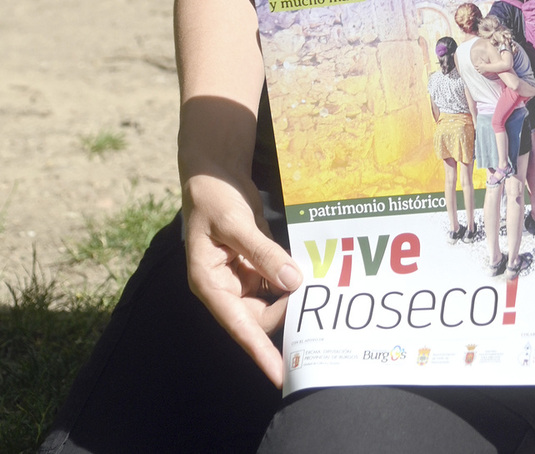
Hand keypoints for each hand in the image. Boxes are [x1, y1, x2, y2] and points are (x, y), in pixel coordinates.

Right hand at [182, 172, 301, 387]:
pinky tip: (307, 273)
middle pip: (259, 316)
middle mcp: (225, 286)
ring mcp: (240, 275)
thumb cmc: (213, 196)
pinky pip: (275, 280)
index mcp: (210, 283)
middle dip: (285, 312)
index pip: (239, 326)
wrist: (214, 170)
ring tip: (316, 291)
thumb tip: (291, 282)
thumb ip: (262, 252)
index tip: (280, 374)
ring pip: (270, 300)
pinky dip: (290, 279)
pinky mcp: (253, 263)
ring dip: (290, 297)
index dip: (260, 353)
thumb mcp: (236, 222)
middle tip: (313, 301)